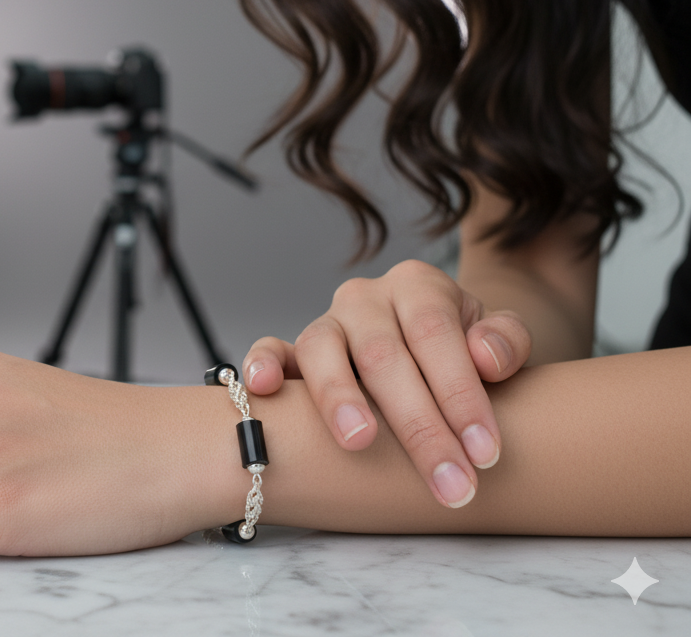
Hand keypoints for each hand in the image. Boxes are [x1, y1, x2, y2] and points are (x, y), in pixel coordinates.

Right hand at [244, 259, 529, 508]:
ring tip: (360, 443)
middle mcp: (365, 298)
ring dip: (339, 397)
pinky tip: (265, 391)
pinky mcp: (293, 351)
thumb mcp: (497, 339)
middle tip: (447, 483)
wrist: (428, 345)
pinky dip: (263, 365)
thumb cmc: (463, 350)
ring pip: (321, 349)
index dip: (460, 395)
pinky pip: (270, 349)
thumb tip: (487, 358)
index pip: (435, 333)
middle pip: (383, 354)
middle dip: (418, 425)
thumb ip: (506, 341)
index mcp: (417, 285)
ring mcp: (325, 323)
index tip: (485, 455)